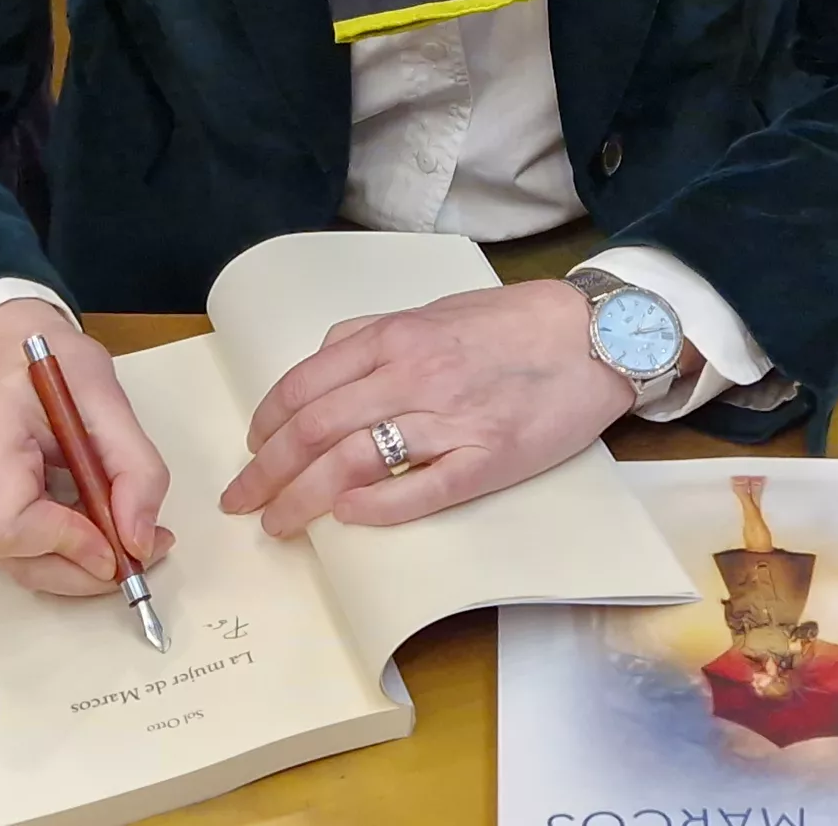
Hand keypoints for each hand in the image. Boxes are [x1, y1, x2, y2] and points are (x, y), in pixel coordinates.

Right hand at [0, 298, 176, 596]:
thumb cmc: (48, 365)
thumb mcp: (109, 399)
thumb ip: (135, 470)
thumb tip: (140, 542)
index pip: (6, 521)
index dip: (64, 542)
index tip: (118, 544)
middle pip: (10, 554)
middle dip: (81, 568)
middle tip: (139, 553)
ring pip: (14, 564)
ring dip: (75, 566)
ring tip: (122, 538)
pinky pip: (14, 554)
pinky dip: (60, 554)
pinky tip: (92, 531)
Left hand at [221, 280, 629, 538]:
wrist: (596, 335)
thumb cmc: (514, 324)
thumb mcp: (433, 312)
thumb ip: (375, 334)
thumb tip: (325, 362)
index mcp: (394, 339)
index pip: (304, 388)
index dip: (264, 427)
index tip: (249, 454)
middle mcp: (412, 376)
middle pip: (313, 431)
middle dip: (266, 474)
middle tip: (242, 503)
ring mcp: (450, 419)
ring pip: (352, 463)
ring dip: (304, 500)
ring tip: (280, 525)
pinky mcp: (487, 457)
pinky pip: (421, 488)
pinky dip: (377, 507)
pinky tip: (349, 519)